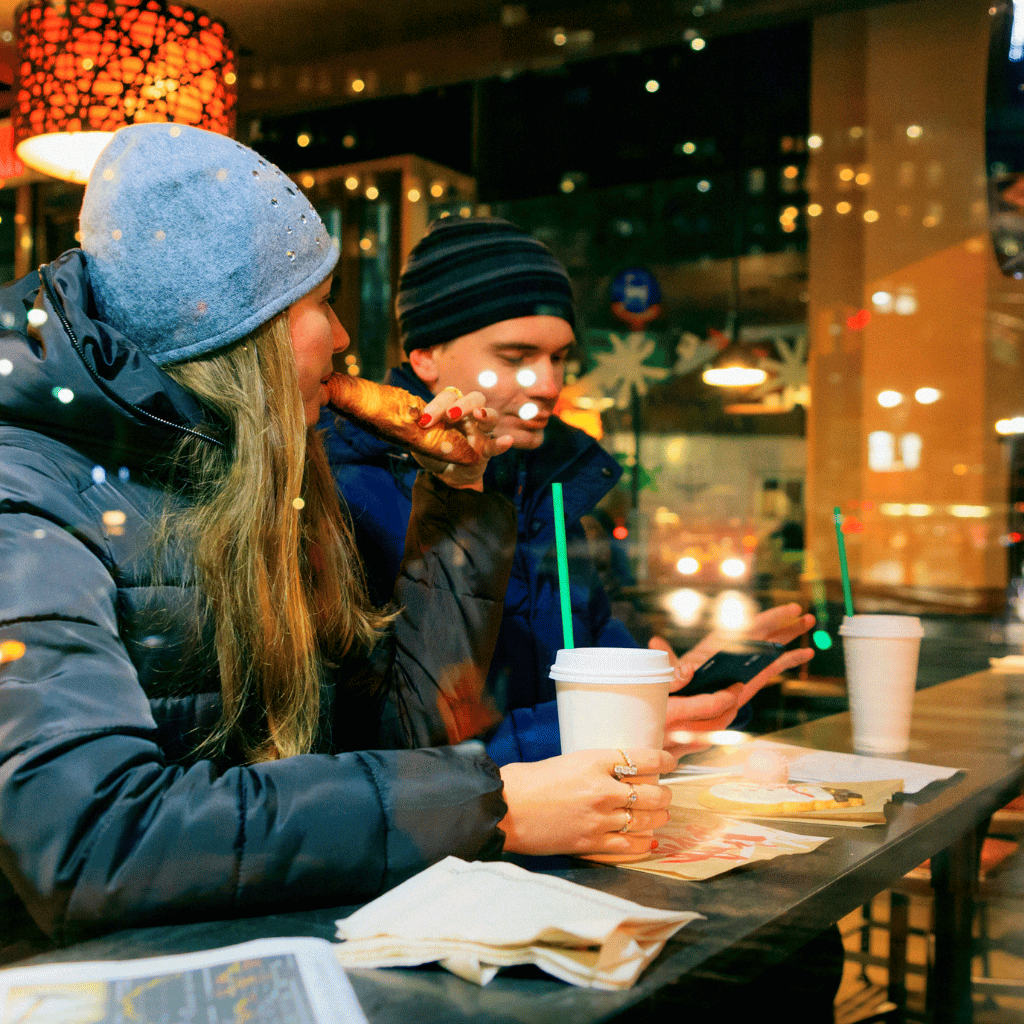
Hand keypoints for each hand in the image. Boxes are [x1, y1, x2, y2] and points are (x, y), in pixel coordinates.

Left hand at [413, 387, 513, 489]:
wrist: (445, 475)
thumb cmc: (434, 451)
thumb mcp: (420, 441)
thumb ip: (415, 430)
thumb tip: (407, 418)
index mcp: (452, 408)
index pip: (449, 397)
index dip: (437, 405)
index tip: (424, 421)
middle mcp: (470, 416)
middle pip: (475, 398)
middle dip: (463, 404)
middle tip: (450, 415)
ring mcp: (482, 432)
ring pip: (491, 415)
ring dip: (485, 413)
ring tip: (479, 415)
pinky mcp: (487, 450)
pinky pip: (496, 444)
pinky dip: (502, 443)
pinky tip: (507, 441)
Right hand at [498, 747, 675, 857]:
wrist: (506, 808)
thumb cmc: (530, 780)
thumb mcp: (568, 760)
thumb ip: (597, 767)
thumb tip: (623, 774)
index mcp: (594, 761)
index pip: (643, 759)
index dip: (664, 761)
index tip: (670, 763)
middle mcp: (602, 790)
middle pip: (652, 793)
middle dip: (664, 795)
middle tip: (664, 794)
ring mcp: (598, 820)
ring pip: (646, 821)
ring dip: (658, 818)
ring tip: (660, 816)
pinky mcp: (591, 844)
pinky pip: (630, 846)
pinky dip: (644, 843)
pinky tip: (649, 840)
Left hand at [652, 603, 815, 745]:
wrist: (687, 705)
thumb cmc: (679, 687)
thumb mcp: (672, 675)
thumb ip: (669, 661)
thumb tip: (655, 641)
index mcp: (720, 645)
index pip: (746, 627)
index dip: (766, 618)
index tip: (785, 609)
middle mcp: (736, 649)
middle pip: (763, 631)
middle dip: (783, 620)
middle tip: (803, 611)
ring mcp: (747, 662)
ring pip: (772, 644)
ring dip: (791, 633)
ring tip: (810, 621)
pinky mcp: (754, 677)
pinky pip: (776, 665)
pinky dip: (791, 658)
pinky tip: (807, 653)